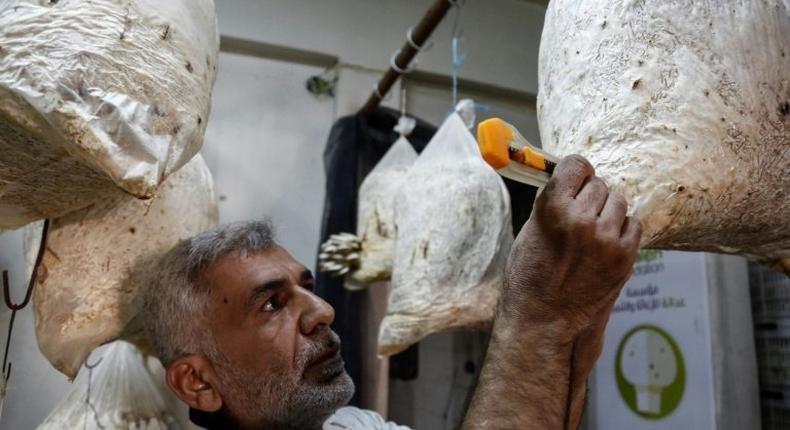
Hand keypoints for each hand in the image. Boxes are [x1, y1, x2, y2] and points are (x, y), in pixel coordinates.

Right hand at [501, 154, 641, 340]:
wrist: (542, 318)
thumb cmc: (529, 276)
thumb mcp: (530, 230)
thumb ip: (552, 203)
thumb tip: (572, 182)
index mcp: (553, 208)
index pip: (576, 164)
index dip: (575, 173)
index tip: (575, 181)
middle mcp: (582, 219)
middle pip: (598, 184)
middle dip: (589, 197)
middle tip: (579, 218)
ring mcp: (606, 238)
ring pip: (619, 201)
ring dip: (607, 212)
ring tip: (592, 233)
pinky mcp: (624, 257)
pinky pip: (634, 224)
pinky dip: (622, 230)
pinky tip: (605, 244)